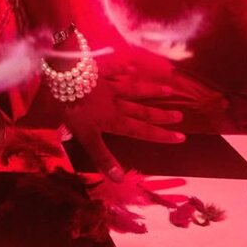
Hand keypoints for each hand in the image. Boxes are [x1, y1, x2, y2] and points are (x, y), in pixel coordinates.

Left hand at [59, 65, 186, 179]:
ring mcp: (110, 86)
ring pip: (135, 90)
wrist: (65, 78)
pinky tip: (133, 67)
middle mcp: (117, 104)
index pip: (142, 131)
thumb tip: (120, 179)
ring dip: (152, 91)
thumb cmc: (74, 110)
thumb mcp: (86, 138)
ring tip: (170, 90)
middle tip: (180, 116)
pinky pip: (115, 71)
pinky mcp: (100, 72)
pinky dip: (125, 69)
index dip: (161, 135)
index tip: (181, 137)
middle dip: (162, 115)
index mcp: (115, 120)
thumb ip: (103, 157)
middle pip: (143, 111)